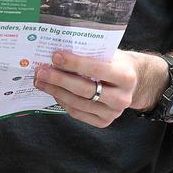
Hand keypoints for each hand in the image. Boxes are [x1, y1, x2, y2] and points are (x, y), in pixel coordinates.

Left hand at [34, 50, 157, 127]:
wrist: (132, 82)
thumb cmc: (114, 63)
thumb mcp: (109, 53)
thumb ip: (89, 53)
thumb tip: (57, 51)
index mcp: (126, 77)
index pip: (97, 69)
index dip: (75, 63)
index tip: (55, 56)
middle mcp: (122, 98)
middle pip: (84, 89)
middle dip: (59, 79)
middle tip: (41, 71)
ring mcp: (113, 113)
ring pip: (78, 103)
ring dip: (55, 91)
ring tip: (40, 81)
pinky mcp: (103, 122)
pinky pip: (77, 113)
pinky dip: (62, 101)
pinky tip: (52, 91)